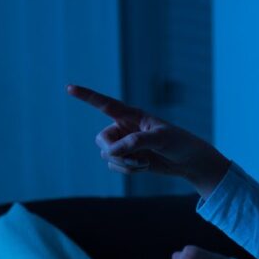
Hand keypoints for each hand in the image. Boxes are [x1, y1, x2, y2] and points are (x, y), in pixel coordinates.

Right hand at [66, 85, 230, 195]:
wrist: (189, 161)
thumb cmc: (179, 143)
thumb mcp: (161, 139)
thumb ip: (136, 141)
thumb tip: (112, 151)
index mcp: (132, 115)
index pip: (105, 104)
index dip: (87, 96)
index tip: (69, 88)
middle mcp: (124, 127)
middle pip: (101, 140)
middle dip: (113, 152)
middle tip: (133, 157)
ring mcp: (124, 144)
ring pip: (107, 156)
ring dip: (124, 163)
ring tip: (144, 163)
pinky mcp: (127, 158)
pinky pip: (114, 166)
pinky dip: (127, 170)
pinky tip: (144, 167)